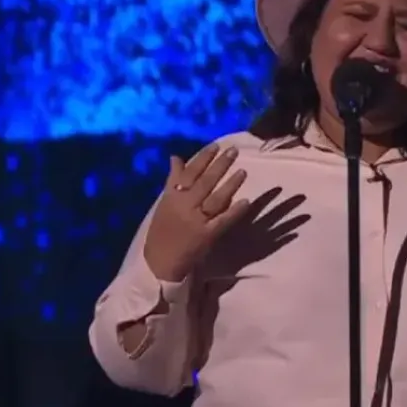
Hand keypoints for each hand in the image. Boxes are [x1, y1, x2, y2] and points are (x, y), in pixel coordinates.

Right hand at [143, 143, 249, 281]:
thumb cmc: (162, 230)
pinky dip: (234, 211)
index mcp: (172, 196)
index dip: (203, 158)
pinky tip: (246, 201)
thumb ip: (172, 180)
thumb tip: (176, 157)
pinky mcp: (207, 236)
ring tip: (243, 172)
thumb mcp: (164, 202)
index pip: (189, 172)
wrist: (159, 261)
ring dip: (230, 184)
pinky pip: (222, 221)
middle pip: (205, 182)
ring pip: (215, 199)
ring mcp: (196, 221)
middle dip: (220, 165)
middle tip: (234, 151)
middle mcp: (184, 206)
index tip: (216, 145)